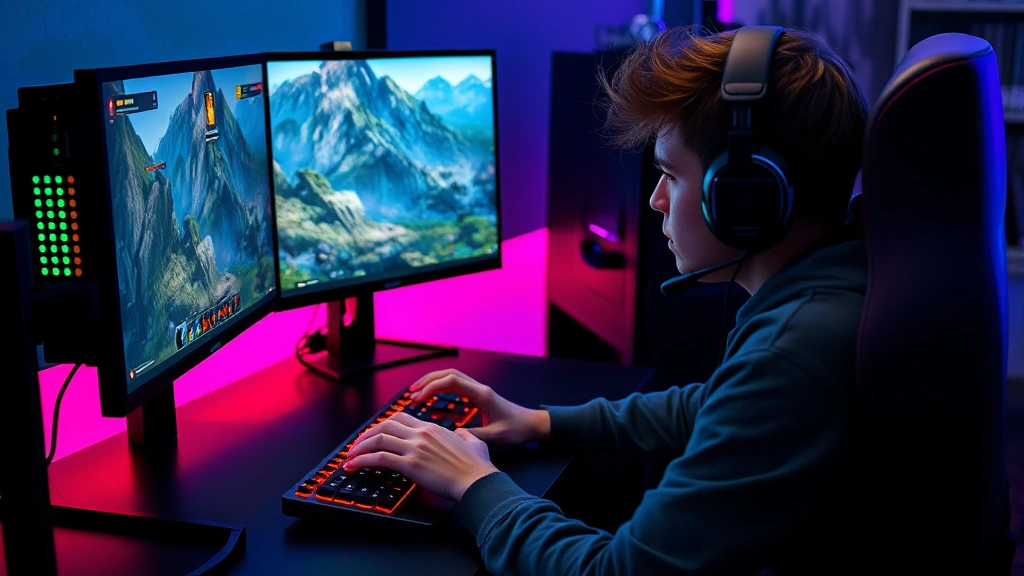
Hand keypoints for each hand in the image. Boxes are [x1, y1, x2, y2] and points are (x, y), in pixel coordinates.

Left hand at [345, 412, 498, 501]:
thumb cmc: (476, 467)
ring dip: (359, 448)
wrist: (477, 481)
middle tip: (357, 445)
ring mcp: (414, 448)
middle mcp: (420, 434)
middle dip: (366, 435)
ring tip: (350, 457)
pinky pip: (379, 458)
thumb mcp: (473, 442)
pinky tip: (355, 466)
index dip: (383, 425)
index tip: (374, 433)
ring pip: (378, 439)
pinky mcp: (410, 465)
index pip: (400, 418)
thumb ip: (463, 435)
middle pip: (384, 425)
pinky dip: (362, 460)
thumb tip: (460, 433)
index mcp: (432, 428)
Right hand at [409, 368, 550, 445]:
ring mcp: (478, 391)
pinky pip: (455, 387)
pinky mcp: (478, 396)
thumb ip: (473, 437)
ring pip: (451, 378)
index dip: (433, 387)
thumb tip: (452, 438)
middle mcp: (479, 389)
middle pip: (448, 374)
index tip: (419, 398)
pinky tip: (431, 399)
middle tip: (411, 393)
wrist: (532, 425)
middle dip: (427, 381)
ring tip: (416, 394)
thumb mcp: (495, 437)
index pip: (452, 381)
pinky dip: (441, 389)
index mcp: (482, 395)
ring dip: (432, 383)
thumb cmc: (517, 430)